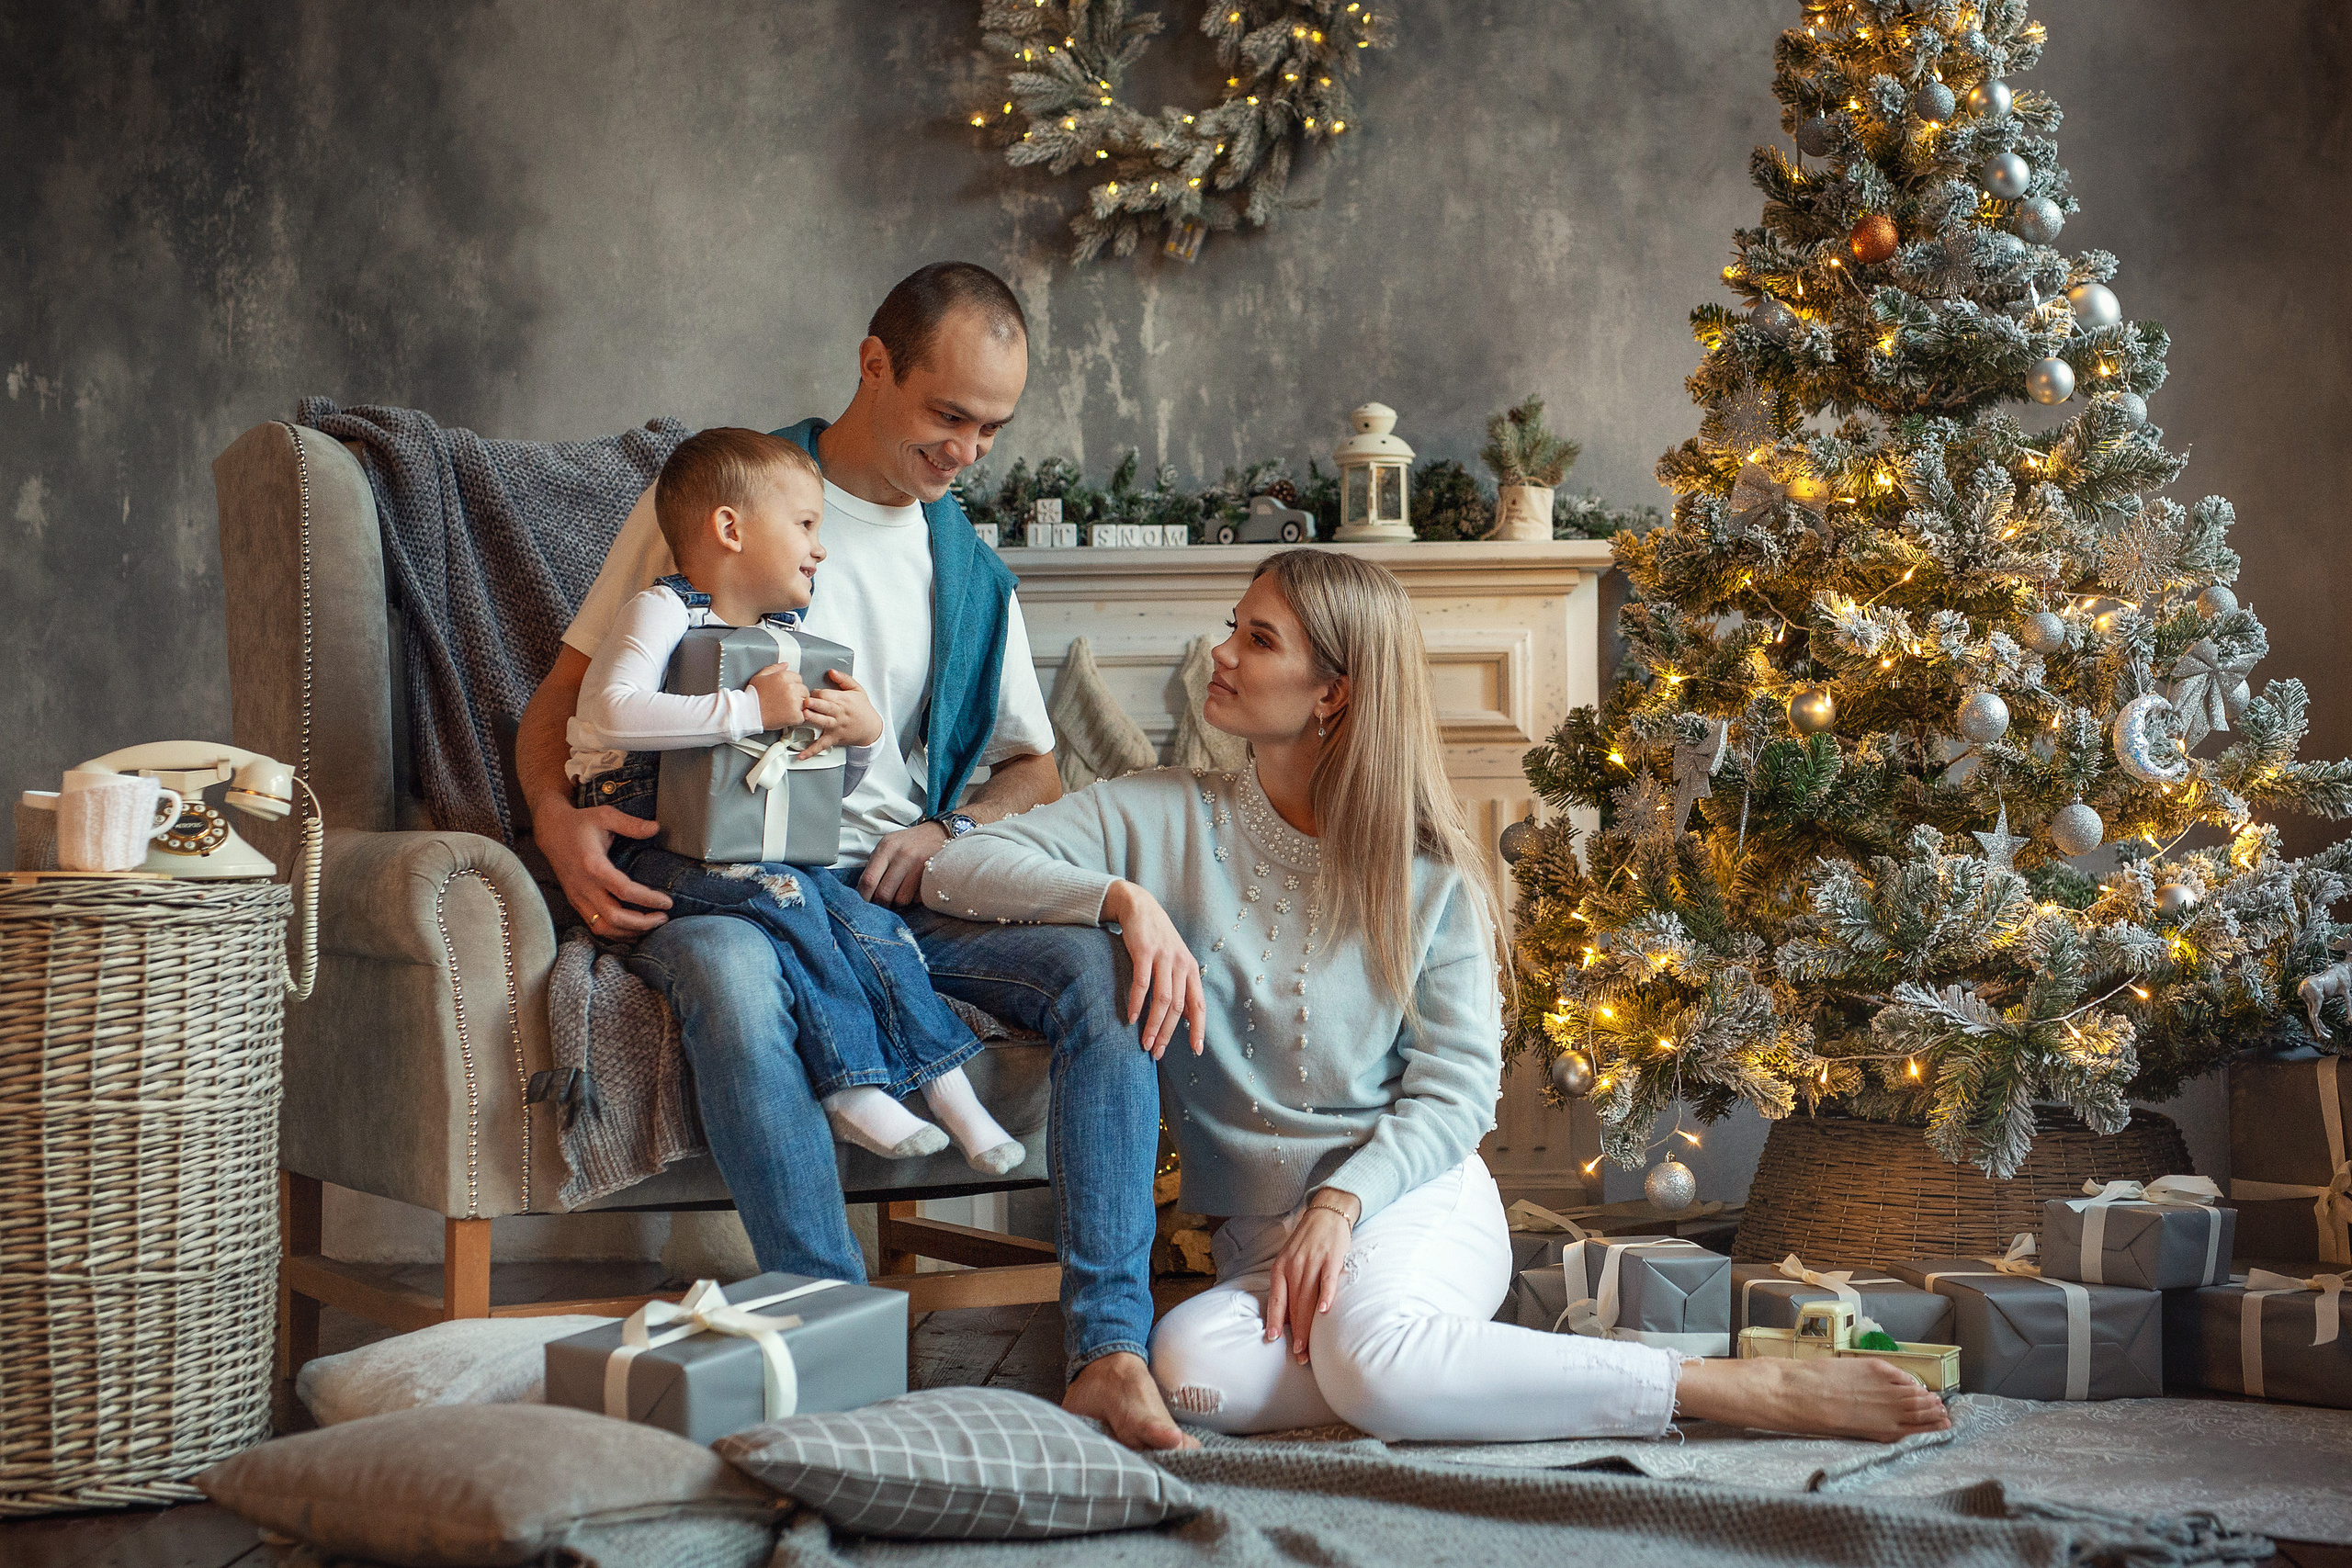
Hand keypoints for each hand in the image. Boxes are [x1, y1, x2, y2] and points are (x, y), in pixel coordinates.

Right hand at [533, 793, 671, 934]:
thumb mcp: (605, 816)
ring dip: (629, 931)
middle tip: (664, 918)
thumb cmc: (579, 823)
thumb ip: (631, 824)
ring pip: (603, 927)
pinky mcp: (575, 902)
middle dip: (642, 922)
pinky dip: (616, 932)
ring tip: (651, 926)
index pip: (624, 890)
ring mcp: (578, 897)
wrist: (550, 831)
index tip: (668, 902)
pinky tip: (633, 929)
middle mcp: (584, 886)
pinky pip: (595, 926)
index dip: (648, 899)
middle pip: (614, 917)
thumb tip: (656, 828)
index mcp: (593, 865)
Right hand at [749, 662, 808, 730]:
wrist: (748, 714)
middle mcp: (791, 688)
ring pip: (805, 702)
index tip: (785, 691)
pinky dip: (797, 717)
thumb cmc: (752, 696)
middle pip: (804, 690)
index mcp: (784, 677)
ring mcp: (795, 702)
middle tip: (785, 701)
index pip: (799, 678)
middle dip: (797, 695)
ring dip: (799, 706)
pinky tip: (787, 716)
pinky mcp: (796, 715)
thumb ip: (774, 668)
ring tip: (786, 709)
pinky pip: (803, 715)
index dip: (793, 685)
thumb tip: (786, 664)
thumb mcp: (760, 677)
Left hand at [798, 670, 883, 757]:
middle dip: (815, 703)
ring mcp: (836, 727)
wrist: (871, 729)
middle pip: (825, 706)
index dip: (815, 692)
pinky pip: (821, 745)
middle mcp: (839, 713)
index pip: (826, 694)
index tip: (808, 693)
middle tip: (806, 700)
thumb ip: (844, 679)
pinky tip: (801, 755)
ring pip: (823, 722)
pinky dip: (811, 751)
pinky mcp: (833, 739)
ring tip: (804, 716)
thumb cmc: (862, 709)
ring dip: (814, 718)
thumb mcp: (857, 690)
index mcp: (843, 700)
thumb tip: (831, 671)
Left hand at [859, 819, 948, 905]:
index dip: (864, 897)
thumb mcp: (888, 846)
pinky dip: (914, 899)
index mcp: (886, 847)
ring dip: (898, 902)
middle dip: (881, 904)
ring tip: (901, 893)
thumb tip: (862, 892)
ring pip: (901, 899)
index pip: (868, 880)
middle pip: (884, 894)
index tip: (865, 903)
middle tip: (883, 904)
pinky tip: (915, 890)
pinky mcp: (934, 874)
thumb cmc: (909, 843)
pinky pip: (918, 899)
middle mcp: (903, 855)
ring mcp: (920, 865)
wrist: (938, 833)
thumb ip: (875, 866)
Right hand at [1101, 881, 1204, 1057]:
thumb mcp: (1175, 961)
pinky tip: (1130, 1018)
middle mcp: (1181, 964)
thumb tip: (1187, 1018)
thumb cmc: (1157, 939)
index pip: (1199, 1004)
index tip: (1197, 1050)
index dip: (1199, 1028)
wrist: (1140, 907)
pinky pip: (1142, 983)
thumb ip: (1181, 986)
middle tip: (1157, 1052)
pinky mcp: (1144, 951)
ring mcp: (1163, 957)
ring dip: (1153, 1024)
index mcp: (1191, 969)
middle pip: (1178, 1007)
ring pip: (1163, 999)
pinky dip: (1136, 1003)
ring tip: (1144, 1043)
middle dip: (1169, 1033)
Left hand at [1264, 1194, 1359, 1363]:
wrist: (1326, 1213)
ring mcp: (1312, 1262)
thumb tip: (1285, 1315)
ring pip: (1308, 1299)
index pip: (1276, 1299)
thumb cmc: (1307, 1242)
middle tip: (1298, 1357)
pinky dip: (1326, 1296)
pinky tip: (1324, 1312)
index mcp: (1281, 1268)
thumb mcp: (1289, 1259)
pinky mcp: (1331, 1259)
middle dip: (1296, 1333)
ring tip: (1307, 1348)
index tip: (1274, 1340)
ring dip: (1308, 1326)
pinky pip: (1327, 1281)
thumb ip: (1287, 1284)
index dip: (1275, 1321)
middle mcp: (1294, 1266)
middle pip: (1294, 1306)